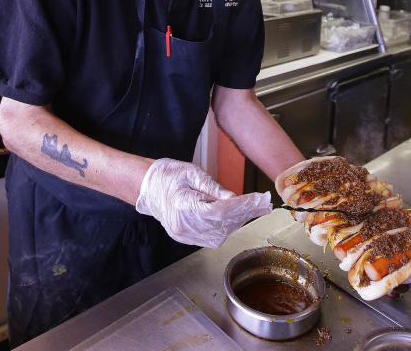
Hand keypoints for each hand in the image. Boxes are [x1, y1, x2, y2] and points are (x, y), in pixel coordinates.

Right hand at [135, 158, 271, 248]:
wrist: (146, 187)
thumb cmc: (167, 175)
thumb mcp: (191, 172)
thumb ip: (212, 187)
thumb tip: (233, 197)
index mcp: (182, 206)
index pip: (219, 210)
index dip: (242, 206)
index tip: (259, 199)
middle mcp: (182, 225)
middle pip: (222, 224)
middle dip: (245, 213)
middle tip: (263, 204)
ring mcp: (182, 234)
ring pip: (219, 234)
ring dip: (238, 222)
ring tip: (253, 208)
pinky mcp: (185, 237)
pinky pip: (211, 237)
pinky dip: (226, 227)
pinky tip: (237, 217)